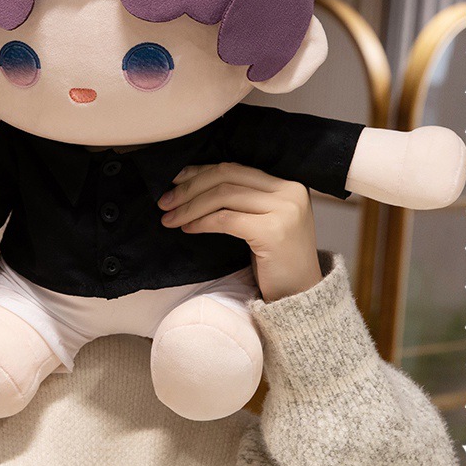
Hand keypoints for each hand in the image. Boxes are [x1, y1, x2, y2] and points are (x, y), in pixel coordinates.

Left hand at [158, 162, 320, 301]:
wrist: (301, 297)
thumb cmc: (276, 259)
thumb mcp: (263, 220)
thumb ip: (242, 198)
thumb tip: (192, 181)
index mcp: (287, 184)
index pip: (234, 168)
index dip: (199, 172)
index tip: (174, 180)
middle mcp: (290, 191)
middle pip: (226, 176)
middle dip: (190, 187)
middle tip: (164, 201)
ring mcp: (285, 210)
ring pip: (223, 196)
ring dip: (190, 206)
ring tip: (169, 218)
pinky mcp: (274, 231)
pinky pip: (226, 220)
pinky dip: (202, 222)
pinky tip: (188, 228)